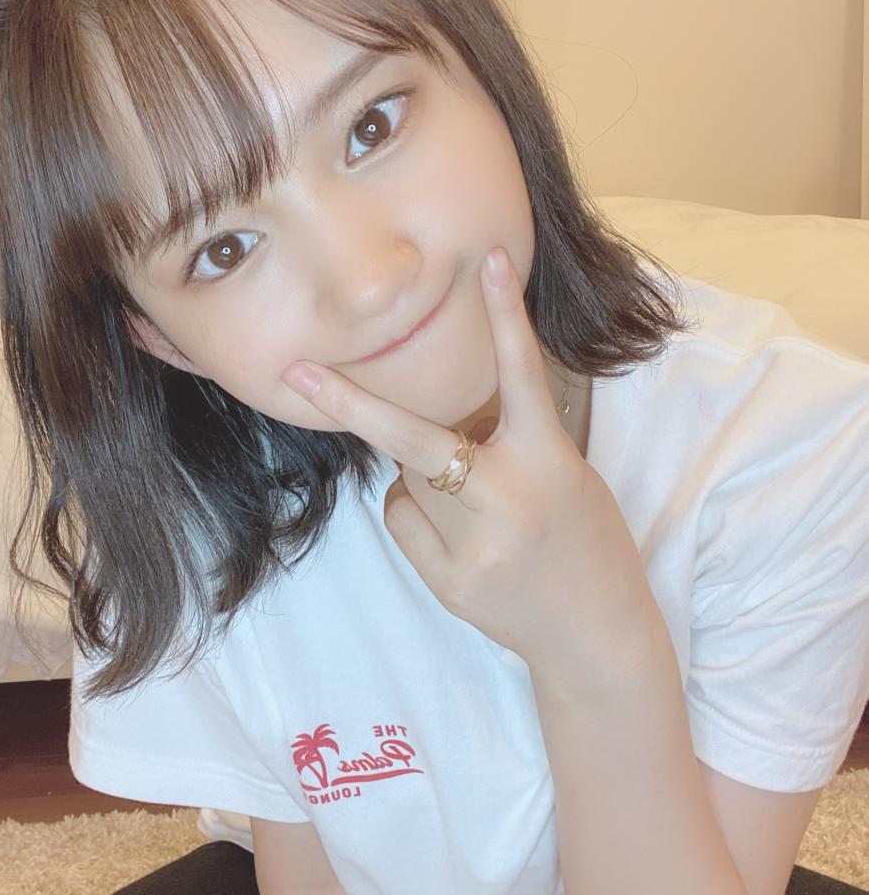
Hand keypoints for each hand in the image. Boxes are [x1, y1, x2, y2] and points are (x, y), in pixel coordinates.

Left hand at [281, 247, 659, 671]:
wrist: (595, 633)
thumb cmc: (585, 539)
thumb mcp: (565, 475)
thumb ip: (507, 445)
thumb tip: (435, 424)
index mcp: (550, 463)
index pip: (522, 378)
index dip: (505, 317)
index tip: (489, 261)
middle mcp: (507, 503)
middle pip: (415, 442)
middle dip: (352, 404)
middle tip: (298, 372)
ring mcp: (474, 549)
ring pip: (406, 480)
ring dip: (421, 472)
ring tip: (475, 504)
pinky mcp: (449, 583)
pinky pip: (403, 522)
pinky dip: (416, 513)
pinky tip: (461, 537)